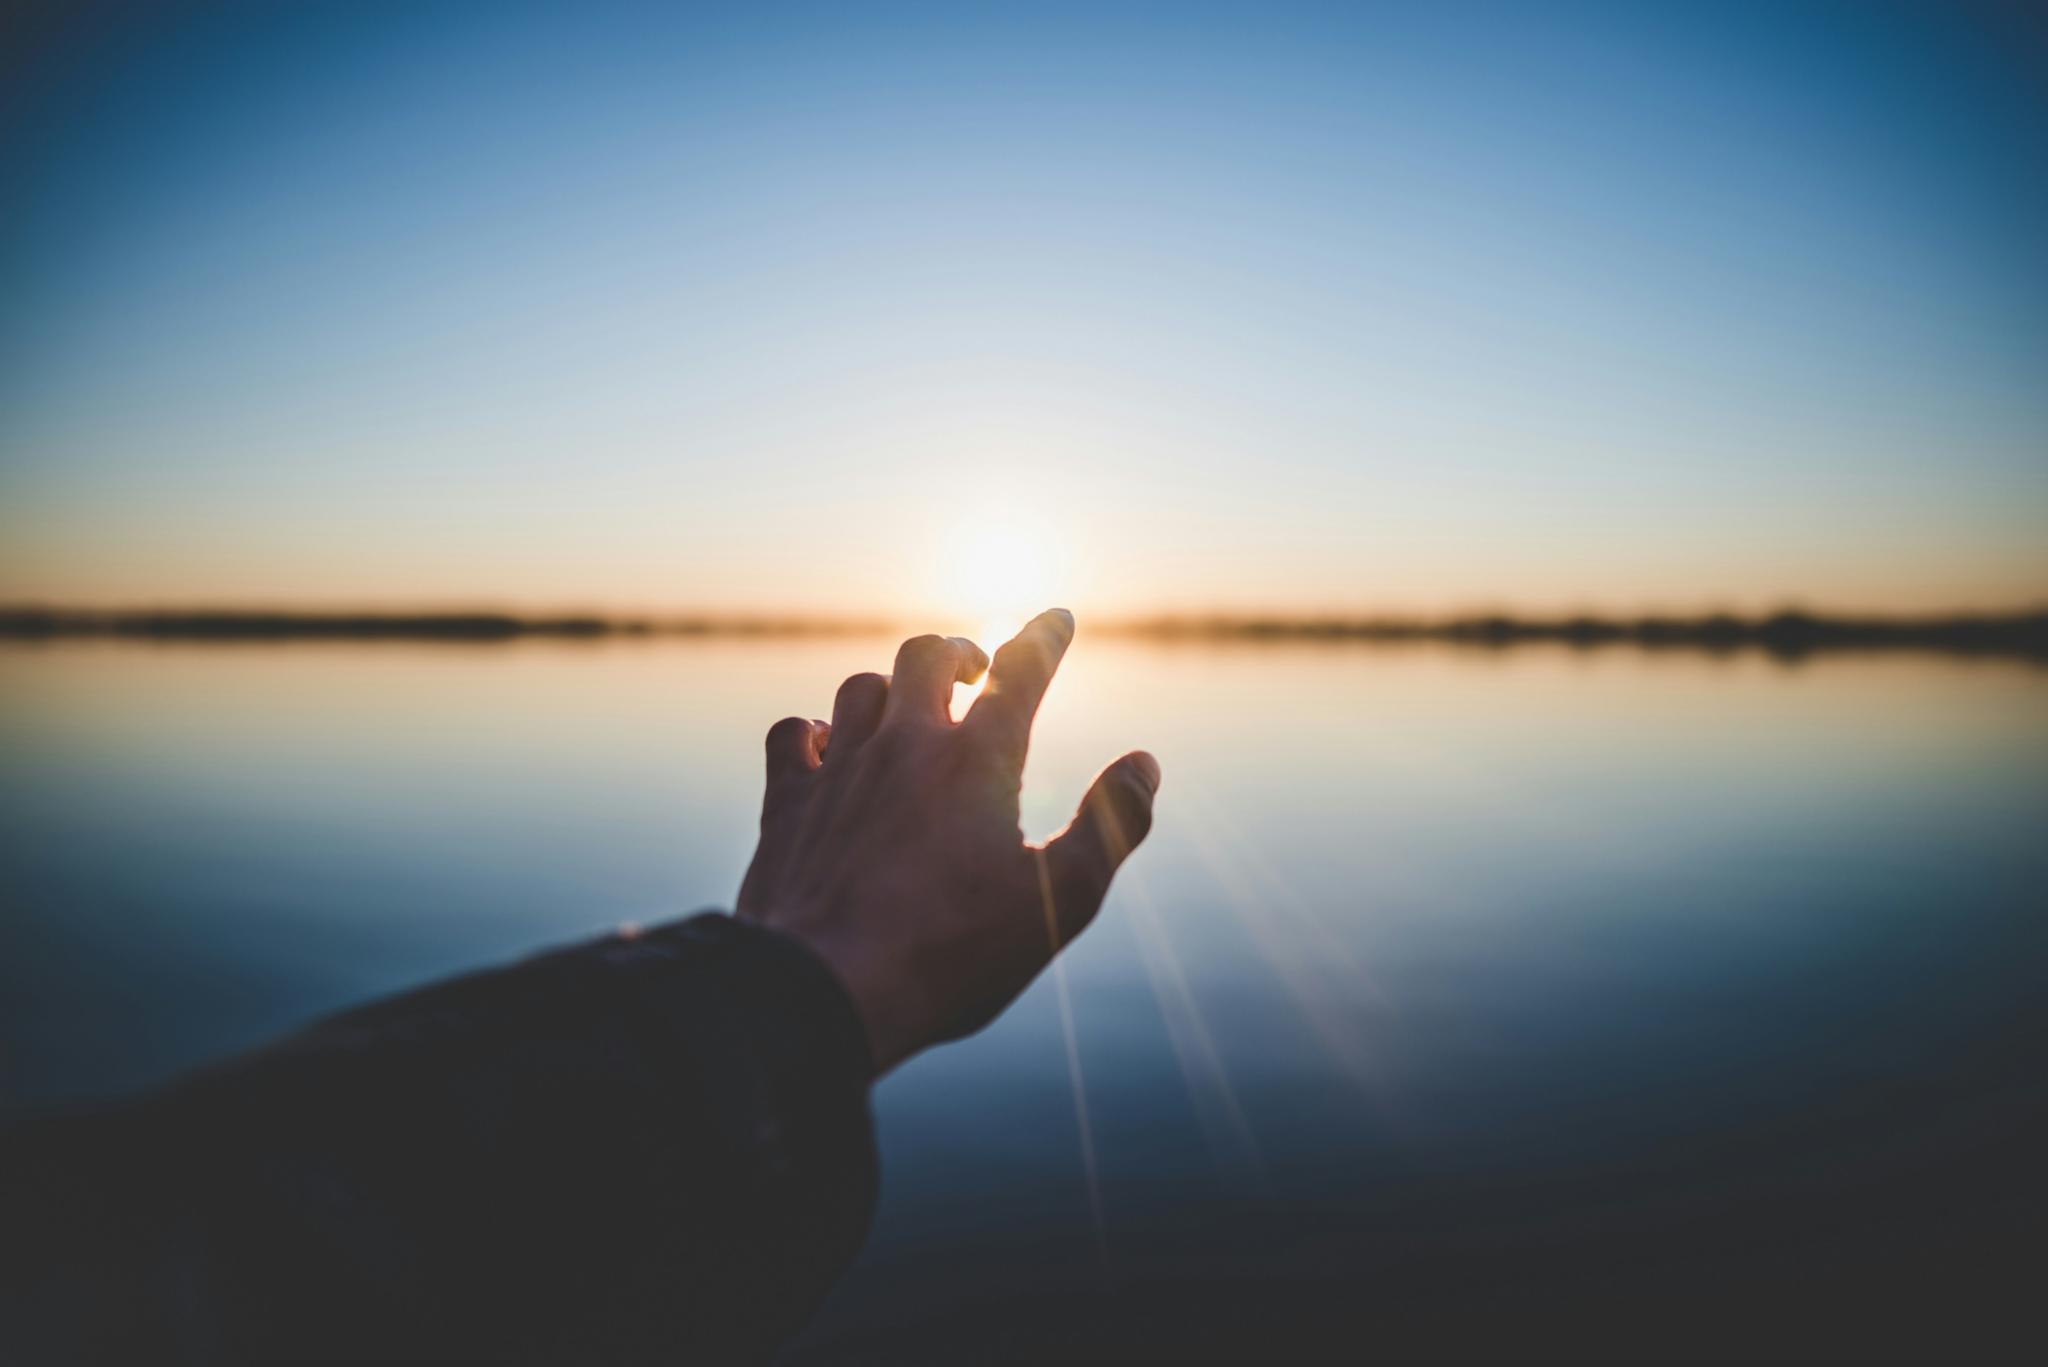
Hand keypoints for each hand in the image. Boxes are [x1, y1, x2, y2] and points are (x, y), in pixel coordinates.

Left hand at [735, 609, 1159, 1074]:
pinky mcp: (788, 804)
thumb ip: (1111, 826)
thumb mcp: (1060, 902)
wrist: (825, 990)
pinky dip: (815, 729)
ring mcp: (840, 770)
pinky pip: (794, 734)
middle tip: (975, 670)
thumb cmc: (953, 954)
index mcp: (978, 761)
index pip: (1020, 671)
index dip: (1043, 637)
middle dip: (959, 652)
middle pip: (928, 655)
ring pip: (860, 687)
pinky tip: (827, 747)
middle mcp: (905, 746)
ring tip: (908, 709)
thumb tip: (1144, 764)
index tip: (1057, 618)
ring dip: (891, 687)